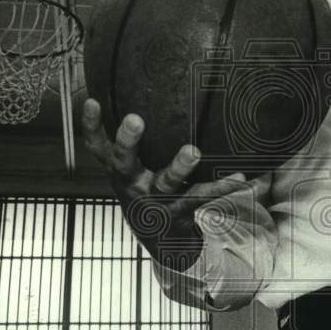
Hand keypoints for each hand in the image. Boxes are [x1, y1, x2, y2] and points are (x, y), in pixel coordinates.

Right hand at [81, 98, 248, 266]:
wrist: (161, 239)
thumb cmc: (147, 191)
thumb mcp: (132, 170)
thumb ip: (133, 141)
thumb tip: (139, 90)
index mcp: (120, 171)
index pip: (98, 147)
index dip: (91, 126)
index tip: (92, 101)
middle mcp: (133, 185)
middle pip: (123, 163)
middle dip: (127, 141)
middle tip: (134, 119)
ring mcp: (156, 201)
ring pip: (165, 183)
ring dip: (178, 167)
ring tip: (192, 151)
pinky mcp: (181, 212)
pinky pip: (202, 197)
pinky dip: (221, 186)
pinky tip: (239, 177)